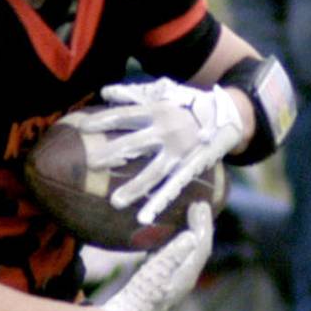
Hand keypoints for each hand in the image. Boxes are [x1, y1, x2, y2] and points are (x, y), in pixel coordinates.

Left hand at [74, 78, 244, 225]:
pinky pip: (172, 187)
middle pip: (134, 144)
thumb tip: (104, 93)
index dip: (104, 121)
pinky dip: (159, 203)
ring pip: (153, 172)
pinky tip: (144, 217)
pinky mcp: (191, 167)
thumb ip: (133, 94)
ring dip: (134, 188)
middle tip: (90, 163)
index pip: (124, 116)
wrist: (227, 113)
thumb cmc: (188, 104)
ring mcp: (180, 152)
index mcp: (157, 111)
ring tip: (115, 202)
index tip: (83, 128)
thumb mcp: (164, 92)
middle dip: (111, 154)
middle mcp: (167, 131)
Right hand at [97, 201, 213, 310]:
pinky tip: (166, 238)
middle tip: (198, 207)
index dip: (202, 225)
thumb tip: (191, 236)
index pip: (202, 246)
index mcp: (186, 276)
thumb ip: (173, 254)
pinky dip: (176, 244)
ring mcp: (173, 283)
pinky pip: (176, 258)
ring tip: (188, 217)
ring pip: (188, 254)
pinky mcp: (161, 284)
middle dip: (200, 227)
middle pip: (198, 249)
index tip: (199, 205)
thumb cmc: (139, 298)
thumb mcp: (156, 274)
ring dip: (190, 234)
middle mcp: (184, 280)